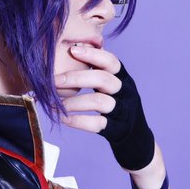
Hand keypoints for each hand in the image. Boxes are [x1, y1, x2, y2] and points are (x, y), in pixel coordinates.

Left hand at [55, 44, 154, 170]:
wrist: (136, 138)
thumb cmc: (117, 106)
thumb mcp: (112, 87)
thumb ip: (96, 72)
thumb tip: (68, 52)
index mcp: (123, 78)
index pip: (111, 61)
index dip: (93, 54)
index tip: (72, 49)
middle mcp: (126, 92)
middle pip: (103, 79)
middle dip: (75, 78)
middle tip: (53, 81)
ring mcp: (123, 111)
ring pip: (99, 101)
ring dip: (73, 101)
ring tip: (54, 104)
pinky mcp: (117, 129)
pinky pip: (97, 124)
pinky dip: (77, 120)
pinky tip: (62, 118)